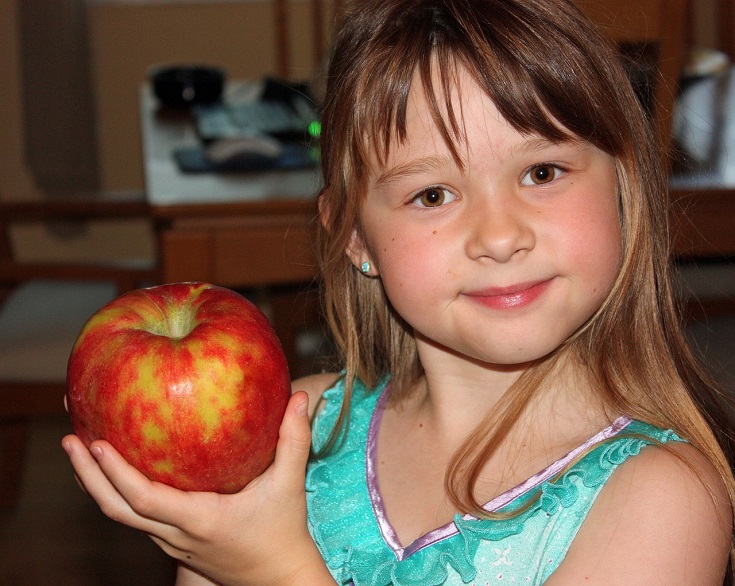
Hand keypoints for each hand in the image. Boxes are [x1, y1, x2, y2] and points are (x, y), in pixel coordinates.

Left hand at [62, 392, 333, 585]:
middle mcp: (177, 534)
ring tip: (81, 448)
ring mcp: (171, 542)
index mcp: (200, 519)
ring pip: (121, 516)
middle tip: (70, 439)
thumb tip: (300, 396)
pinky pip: (135, 516)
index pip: (145, 499)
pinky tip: (116, 468)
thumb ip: (293, 439)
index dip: (116, 473)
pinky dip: (117, 492)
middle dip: (87, 476)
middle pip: (116, 510)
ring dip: (96, 484)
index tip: (97, 443)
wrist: (278, 577)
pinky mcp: (174, 542)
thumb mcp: (289, 484)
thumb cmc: (284, 532)